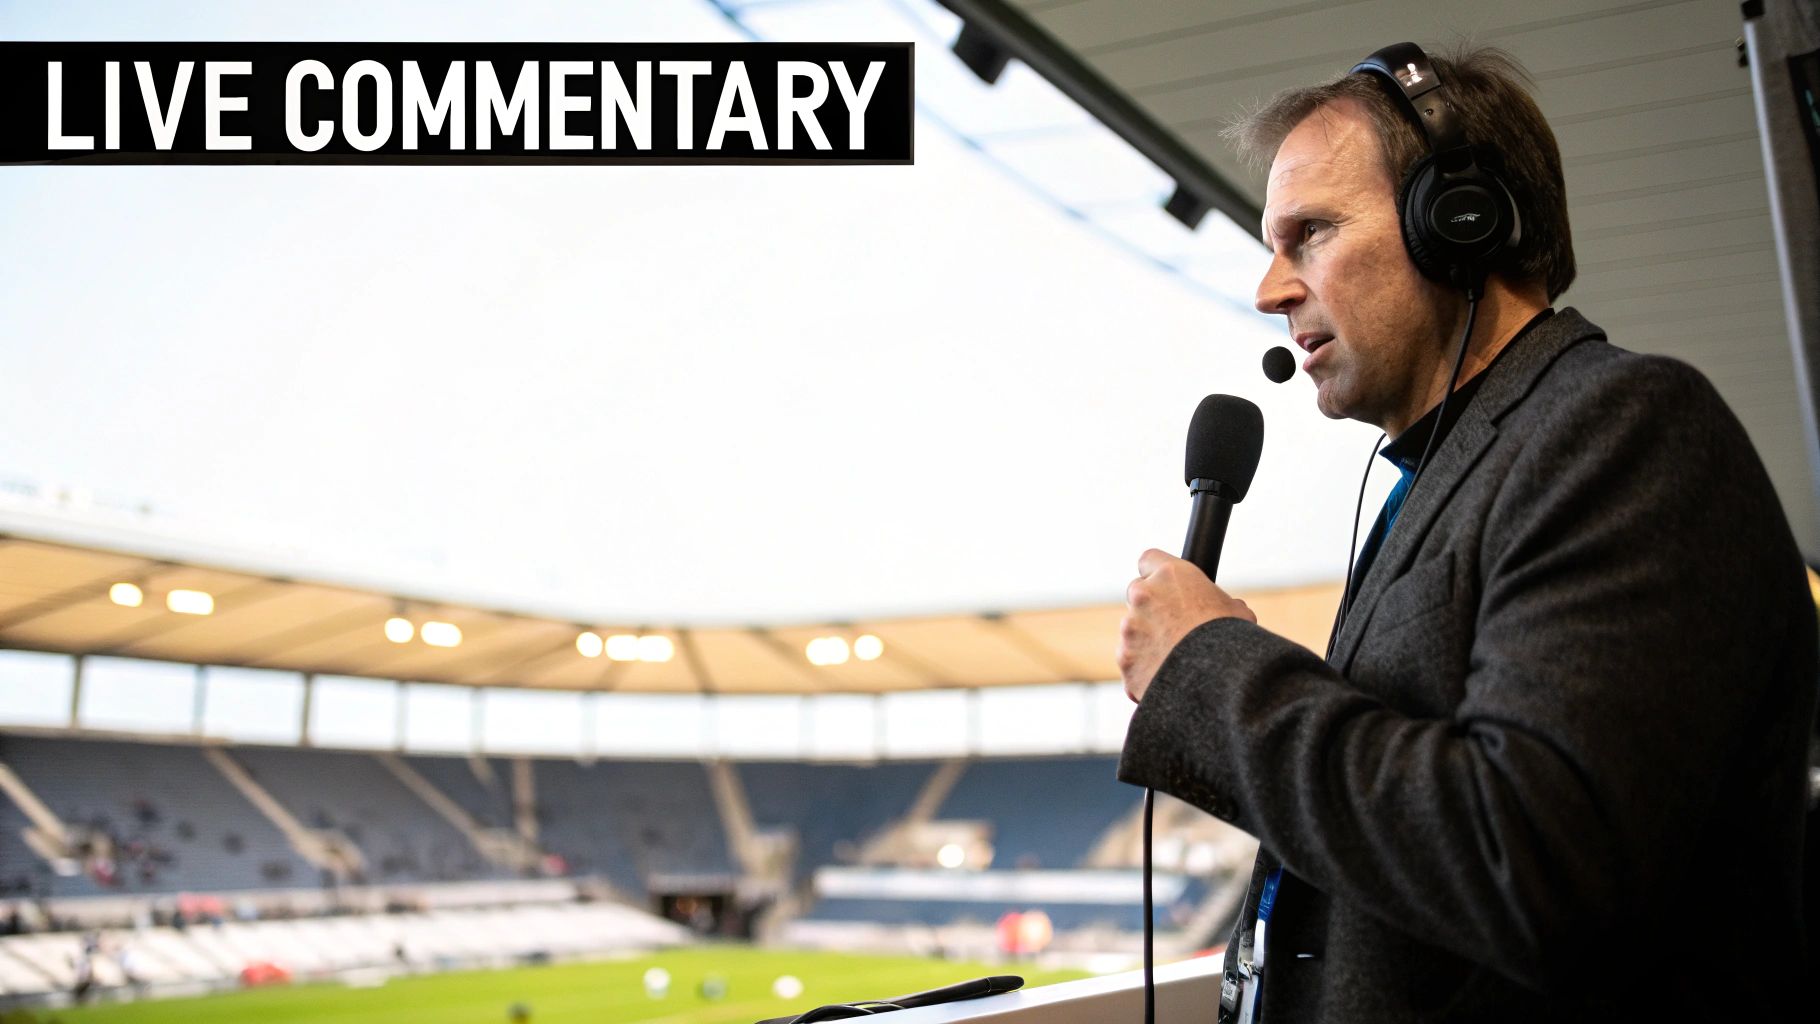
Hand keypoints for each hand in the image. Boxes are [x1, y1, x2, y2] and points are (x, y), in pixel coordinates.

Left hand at [1120, 548, 1255, 702]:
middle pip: (1136, 594)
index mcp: (1171, 575)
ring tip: (1176, 660)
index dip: (1156, 574)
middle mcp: (1144, 595)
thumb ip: (1220, 603)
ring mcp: (1130, 628)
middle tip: (1172, 627)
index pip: (1149, 559)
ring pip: (1132, 631)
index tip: (1165, 587)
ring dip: (1147, 641)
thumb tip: (1231, 610)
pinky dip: (1144, 671)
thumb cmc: (1231, 640)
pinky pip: (1132, 663)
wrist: (1218, 679)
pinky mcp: (1125, 659)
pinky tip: (1169, 680)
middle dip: (1149, 609)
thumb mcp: (1236, 611)